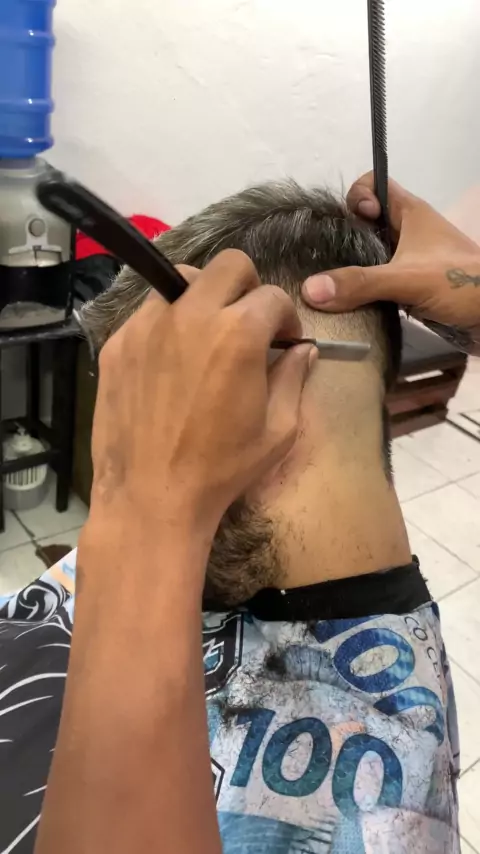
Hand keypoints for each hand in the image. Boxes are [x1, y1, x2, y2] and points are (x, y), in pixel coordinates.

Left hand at [89, 249, 314, 536]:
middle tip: (247, 325)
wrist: (150, 496)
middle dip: (247, 288)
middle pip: (229, 266)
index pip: (272, 296)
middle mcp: (191, 315)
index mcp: (239, 333)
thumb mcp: (278, 429)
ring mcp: (148, 325)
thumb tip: (303, 350)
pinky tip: (170, 364)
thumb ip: (294, 378)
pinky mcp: (118, 343)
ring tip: (205, 338)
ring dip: (204, 299)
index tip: (283, 341)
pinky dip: (167, 325)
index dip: (285, 318)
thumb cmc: (221, 469)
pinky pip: (149, 313)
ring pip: (183, 281)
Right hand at [301, 172, 479, 349]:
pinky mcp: (412, 288)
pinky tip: (352, 308)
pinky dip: (365, 294)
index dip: (356, 197)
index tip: (353, 223)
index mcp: (410, 213)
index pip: (373, 184)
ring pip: (371, 256)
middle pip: (364, 224)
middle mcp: (408, 233)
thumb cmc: (461, 283)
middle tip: (328, 263)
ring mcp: (410, 261)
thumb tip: (310, 289)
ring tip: (332, 290)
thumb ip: (360, 283)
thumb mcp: (407, 279)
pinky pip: (379, 283)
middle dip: (343, 240)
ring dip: (353, 272)